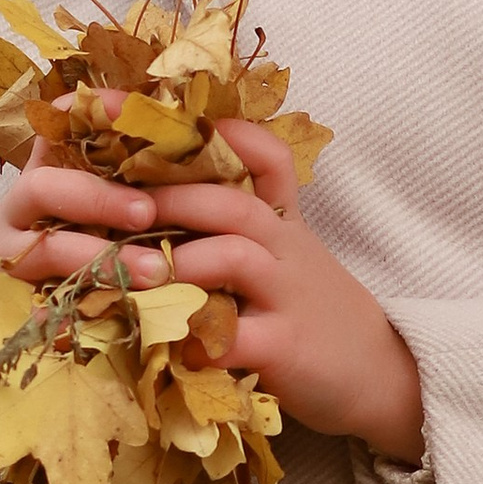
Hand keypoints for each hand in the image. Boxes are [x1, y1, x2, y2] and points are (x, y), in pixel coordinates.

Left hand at [0, 117, 424, 463]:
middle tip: (104, 195)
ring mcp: (287, 294)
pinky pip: (234, 337)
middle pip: (228, 199)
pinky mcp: (287, 347)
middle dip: (164, 192)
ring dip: (173, 259)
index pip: (255, 152)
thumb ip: (234, 219)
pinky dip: (192, 338)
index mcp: (279, 217)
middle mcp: (284, 245)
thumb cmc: (311, 309)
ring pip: (230, 256)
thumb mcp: (285, 249)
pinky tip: (156, 342)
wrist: (378, 374)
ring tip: (124, 270)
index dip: (201, 129)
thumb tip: (149, 192)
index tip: (133, 108)